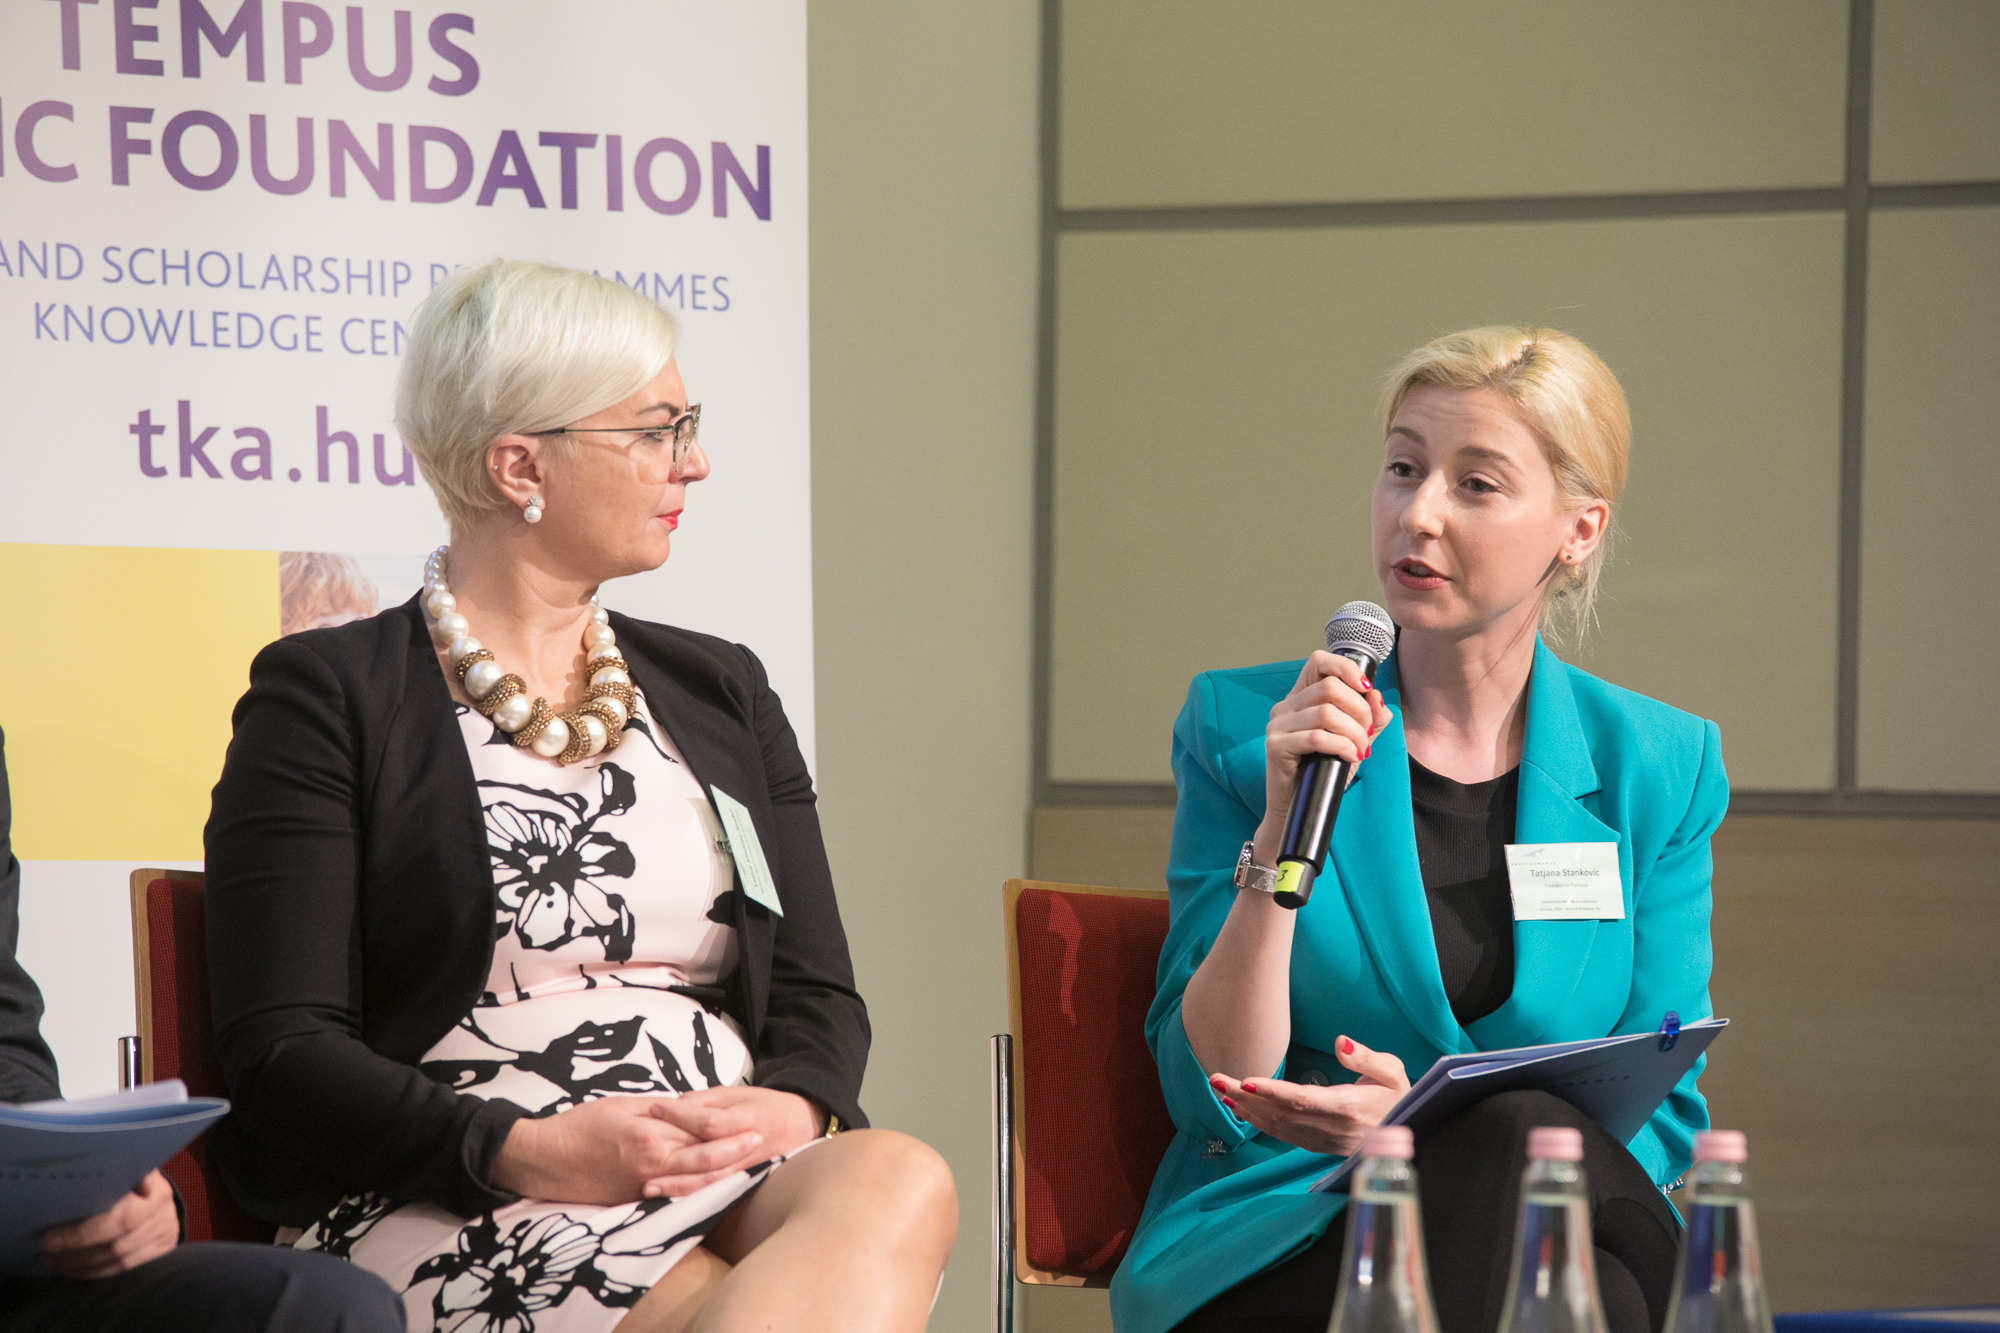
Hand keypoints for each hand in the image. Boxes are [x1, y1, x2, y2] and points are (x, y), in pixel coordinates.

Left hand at [41, 1170, 177, 1278]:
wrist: (158, 1190)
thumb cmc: (126, 1180)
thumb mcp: (116, 1173)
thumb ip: (98, 1183)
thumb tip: (60, 1199)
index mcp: (150, 1186)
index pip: (117, 1219)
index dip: (82, 1234)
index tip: (50, 1238)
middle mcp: (163, 1209)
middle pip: (117, 1244)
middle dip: (76, 1253)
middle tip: (47, 1254)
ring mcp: (166, 1230)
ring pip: (119, 1260)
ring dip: (81, 1266)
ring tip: (55, 1263)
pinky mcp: (165, 1247)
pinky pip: (126, 1268)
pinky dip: (96, 1272)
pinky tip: (75, 1269)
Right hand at [492, 1096, 761, 1204]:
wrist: (542, 1160)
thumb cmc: (580, 1126)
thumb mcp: (624, 1105)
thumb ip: (662, 1109)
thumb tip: (691, 1109)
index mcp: (649, 1137)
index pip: (700, 1135)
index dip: (730, 1133)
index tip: (754, 1127)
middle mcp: (650, 1166)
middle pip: (704, 1163)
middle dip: (736, 1155)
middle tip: (761, 1145)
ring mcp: (643, 1188)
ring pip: (693, 1184)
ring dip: (722, 1177)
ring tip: (749, 1168)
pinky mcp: (634, 1202)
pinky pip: (673, 1197)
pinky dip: (695, 1192)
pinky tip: (713, 1187)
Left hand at [642, 1087, 820, 1197]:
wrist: (801, 1125)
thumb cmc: (765, 1106)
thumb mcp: (737, 1094)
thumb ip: (705, 1101)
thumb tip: (672, 1107)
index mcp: (748, 1120)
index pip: (710, 1121)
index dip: (681, 1115)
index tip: (654, 1108)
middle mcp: (750, 1149)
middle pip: (709, 1160)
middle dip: (674, 1162)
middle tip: (642, 1160)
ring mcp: (749, 1171)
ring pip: (711, 1184)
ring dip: (679, 1188)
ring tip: (649, 1189)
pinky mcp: (747, 1185)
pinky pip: (718, 1195)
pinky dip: (693, 1199)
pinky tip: (671, 1202)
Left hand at [1208, 1035, 1410, 1155]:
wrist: (1408, 1133)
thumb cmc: (1398, 1096)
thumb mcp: (1392, 1071)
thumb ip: (1365, 1057)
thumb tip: (1340, 1042)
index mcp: (1347, 1108)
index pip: (1302, 1100)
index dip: (1272, 1091)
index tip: (1245, 1079)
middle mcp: (1330, 1128)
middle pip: (1280, 1113)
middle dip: (1245, 1096)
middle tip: (1215, 1079)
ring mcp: (1321, 1140)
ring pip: (1277, 1127)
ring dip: (1246, 1109)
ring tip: (1219, 1091)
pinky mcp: (1316, 1145)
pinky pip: (1281, 1135)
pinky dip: (1257, 1122)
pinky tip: (1239, 1110)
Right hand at [1257, 652, 1392, 859]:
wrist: (1301, 809)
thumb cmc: (1324, 772)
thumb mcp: (1354, 741)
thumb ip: (1370, 720)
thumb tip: (1378, 697)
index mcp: (1300, 697)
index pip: (1319, 661)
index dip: (1346, 668)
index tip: (1367, 689)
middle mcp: (1285, 706)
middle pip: (1329, 687)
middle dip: (1359, 711)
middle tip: (1366, 734)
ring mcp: (1277, 725)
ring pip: (1325, 713)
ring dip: (1354, 732)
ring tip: (1360, 750)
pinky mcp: (1276, 747)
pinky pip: (1317, 737)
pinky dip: (1342, 746)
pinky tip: (1350, 757)